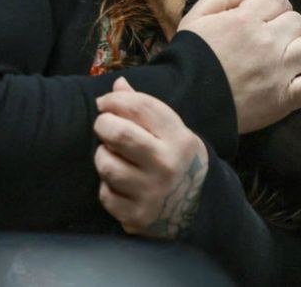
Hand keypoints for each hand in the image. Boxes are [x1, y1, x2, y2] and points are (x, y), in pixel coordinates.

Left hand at [94, 77, 207, 238]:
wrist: (197, 206)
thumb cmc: (175, 157)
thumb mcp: (170, 130)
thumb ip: (143, 107)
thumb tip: (117, 84)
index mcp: (178, 139)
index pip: (140, 106)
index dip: (115, 99)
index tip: (105, 102)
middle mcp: (167, 165)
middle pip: (119, 134)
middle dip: (103, 124)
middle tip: (103, 125)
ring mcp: (151, 193)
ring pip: (106, 164)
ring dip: (103, 156)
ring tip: (112, 155)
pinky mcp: (136, 216)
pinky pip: (105, 194)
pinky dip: (107, 186)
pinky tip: (119, 183)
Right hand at [178, 0, 300, 132]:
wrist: (186, 102)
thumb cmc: (188, 58)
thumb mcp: (194, 18)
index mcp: (246, 20)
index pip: (277, 0)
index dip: (271, 6)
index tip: (262, 17)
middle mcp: (268, 42)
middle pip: (297, 21)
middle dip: (287, 25)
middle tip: (272, 37)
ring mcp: (280, 71)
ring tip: (292, 52)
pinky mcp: (286, 99)